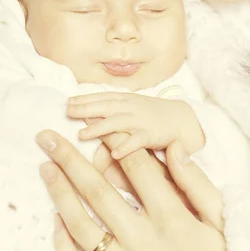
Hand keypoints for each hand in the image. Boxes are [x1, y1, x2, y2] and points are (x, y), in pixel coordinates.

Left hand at [36, 130, 249, 250]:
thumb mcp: (221, 221)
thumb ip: (196, 183)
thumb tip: (174, 147)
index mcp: (173, 221)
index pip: (137, 170)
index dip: (117, 142)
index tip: (100, 126)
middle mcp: (144, 245)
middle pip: (99, 192)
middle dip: (71, 160)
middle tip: (48, 137)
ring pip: (82, 227)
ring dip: (59, 193)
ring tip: (45, 167)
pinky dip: (62, 245)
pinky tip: (56, 220)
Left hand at [67, 92, 204, 157]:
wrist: (182, 119)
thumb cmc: (152, 115)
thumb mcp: (131, 108)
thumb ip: (112, 110)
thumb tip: (87, 116)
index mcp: (126, 100)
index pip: (103, 97)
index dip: (85, 99)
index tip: (68, 101)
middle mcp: (132, 108)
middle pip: (106, 107)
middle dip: (86, 108)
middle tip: (67, 112)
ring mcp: (142, 121)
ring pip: (118, 123)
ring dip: (99, 128)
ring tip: (81, 134)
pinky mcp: (152, 135)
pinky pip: (138, 141)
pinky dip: (127, 146)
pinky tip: (115, 153)